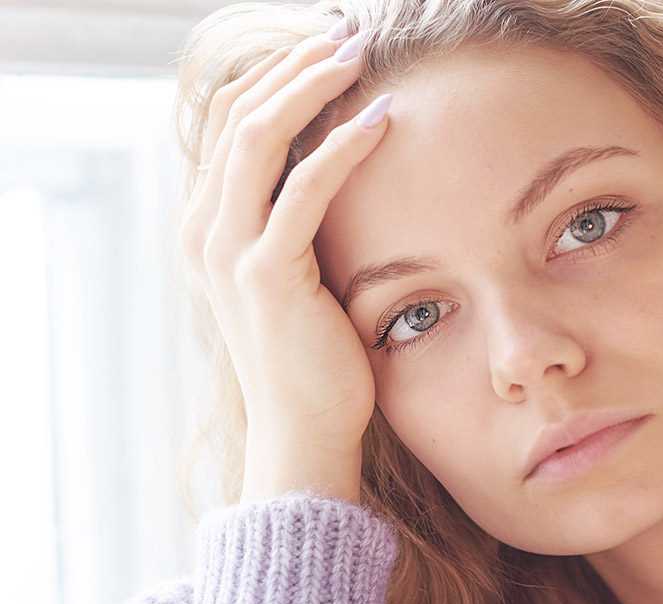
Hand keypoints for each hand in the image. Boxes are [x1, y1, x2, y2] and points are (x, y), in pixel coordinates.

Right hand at [179, 28, 391, 503]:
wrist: (306, 428)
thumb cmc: (314, 353)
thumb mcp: (295, 274)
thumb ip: (295, 221)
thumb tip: (333, 166)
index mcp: (208, 224)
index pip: (234, 124)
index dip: (278, 76)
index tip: (329, 49)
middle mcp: (205, 230)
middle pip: (241, 116)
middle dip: (294, 67)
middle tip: (349, 34)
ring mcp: (229, 252)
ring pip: (260, 139)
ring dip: (310, 88)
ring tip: (358, 54)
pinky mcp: (267, 275)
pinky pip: (303, 191)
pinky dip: (341, 148)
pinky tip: (380, 121)